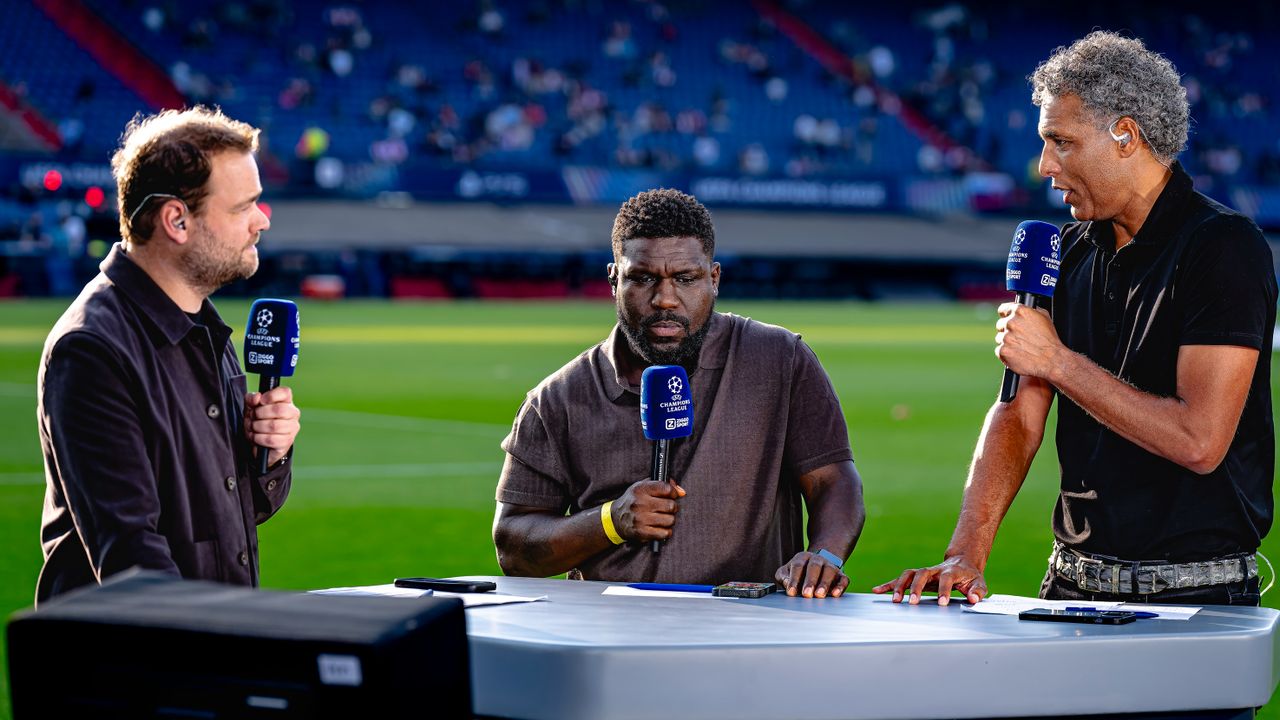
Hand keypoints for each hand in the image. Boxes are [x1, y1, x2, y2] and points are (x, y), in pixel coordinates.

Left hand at [244, 386, 299, 466]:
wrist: (259, 441)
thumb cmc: (258, 420)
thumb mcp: (251, 407)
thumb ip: (251, 399)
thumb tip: (257, 398)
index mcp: (286, 401)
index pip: (285, 392)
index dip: (271, 396)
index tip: (261, 401)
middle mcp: (293, 413)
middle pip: (279, 410)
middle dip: (260, 413)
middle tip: (252, 416)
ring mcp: (292, 428)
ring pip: (274, 426)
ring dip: (257, 426)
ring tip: (253, 427)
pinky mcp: (287, 442)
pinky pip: (271, 439)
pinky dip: (258, 438)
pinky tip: (255, 436)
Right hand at [611, 478, 684, 541]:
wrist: (615, 520)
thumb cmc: (633, 501)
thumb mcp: (643, 487)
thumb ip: (663, 484)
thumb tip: (681, 492)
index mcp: (641, 489)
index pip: (666, 488)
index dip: (673, 492)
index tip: (671, 495)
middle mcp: (640, 503)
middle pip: (671, 505)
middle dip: (672, 507)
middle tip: (667, 509)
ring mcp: (641, 519)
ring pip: (670, 520)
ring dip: (669, 520)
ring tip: (662, 518)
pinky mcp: (642, 532)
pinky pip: (665, 533)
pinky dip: (666, 532)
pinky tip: (660, 528)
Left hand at [775, 551, 847, 597]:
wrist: (818, 566)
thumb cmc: (798, 573)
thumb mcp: (786, 572)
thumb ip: (784, 577)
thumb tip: (787, 584)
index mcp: (802, 557)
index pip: (798, 566)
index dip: (794, 579)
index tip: (791, 592)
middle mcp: (817, 559)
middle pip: (814, 567)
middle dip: (810, 581)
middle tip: (806, 594)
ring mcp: (830, 566)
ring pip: (829, 571)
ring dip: (824, 583)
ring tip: (819, 595)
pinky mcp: (841, 575)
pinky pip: (843, 579)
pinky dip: (840, 586)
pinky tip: (835, 594)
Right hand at [871, 556, 987, 605]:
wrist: (962, 564)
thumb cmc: (970, 577)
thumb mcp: (979, 584)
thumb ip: (977, 592)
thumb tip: (972, 599)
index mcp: (951, 572)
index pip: (946, 579)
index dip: (944, 590)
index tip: (942, 603)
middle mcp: (934, 570)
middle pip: (922, 574)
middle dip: (916, 588)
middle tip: (912, 602)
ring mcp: (924, 572)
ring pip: (909, 574)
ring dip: (900, 586)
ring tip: (894, 600)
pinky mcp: (916, 577)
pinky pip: (900, 579)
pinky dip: (888, 584)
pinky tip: (877, 590)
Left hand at [995, 302, 1062, 379]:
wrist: (1051, 360)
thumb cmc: (1049, 340)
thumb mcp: (1044, 317)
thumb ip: (1031, 310)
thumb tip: (1025, 308)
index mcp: (1020, 311)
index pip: (1003, 309)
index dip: (1006, 315)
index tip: (1007, 319)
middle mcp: (1011, 322)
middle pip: (1000, 325)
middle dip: (1007, 330)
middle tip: (1019, 338)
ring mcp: (1006, 337)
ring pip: (1000, 338)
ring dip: (1007, 342)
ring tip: (1021, 347)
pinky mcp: (1003, 350)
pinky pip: (999, 350)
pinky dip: (1007, 353)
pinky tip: (1017, 354)